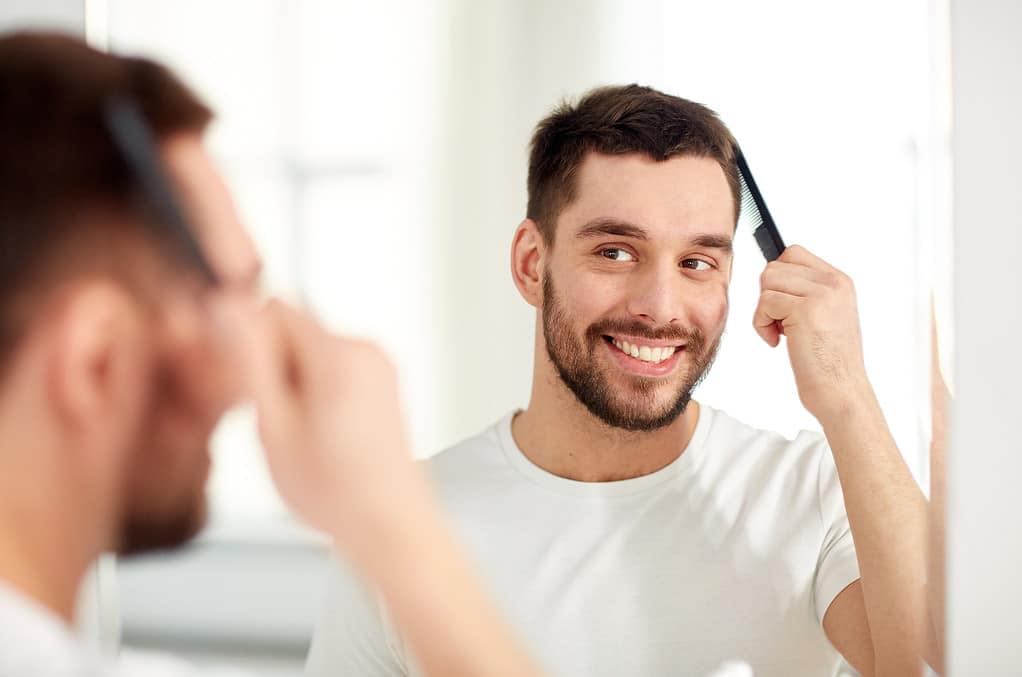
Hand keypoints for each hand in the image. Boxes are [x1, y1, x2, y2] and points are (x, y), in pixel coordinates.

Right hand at [225, 298, 422, 547]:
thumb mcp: (274, 427)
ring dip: (298, 386)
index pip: (275, 310)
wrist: (390, 524)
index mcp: (339, 354)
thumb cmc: (336, 491)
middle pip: (295, 331)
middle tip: (284, 424)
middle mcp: (366, 349)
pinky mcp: (384, 380)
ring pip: (312, 353)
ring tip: (307, 436)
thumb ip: (250, 361)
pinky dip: (320, 394)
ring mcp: (380, 364)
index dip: (254, 348)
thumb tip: (226, 304)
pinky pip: (334, 369)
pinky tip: (326, 435)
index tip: (258, 390)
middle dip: (277, 369)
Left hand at [753, 245, 870, 422]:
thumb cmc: (828, 362)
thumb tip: (771, 273)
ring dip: (764, 311)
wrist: (842, 392)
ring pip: (767, 280)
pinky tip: (779, 342)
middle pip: (775, 266)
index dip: (778, 280)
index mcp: (840, 281)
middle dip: (768, 295)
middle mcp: (834, 282)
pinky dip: (761, 325)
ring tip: (782, 333)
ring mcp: (822, 294)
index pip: (793, 254)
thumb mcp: (826, 316)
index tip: (783, 308)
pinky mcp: (805, 309)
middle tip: (782, 323)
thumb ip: (806, 292)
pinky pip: (764, 303)